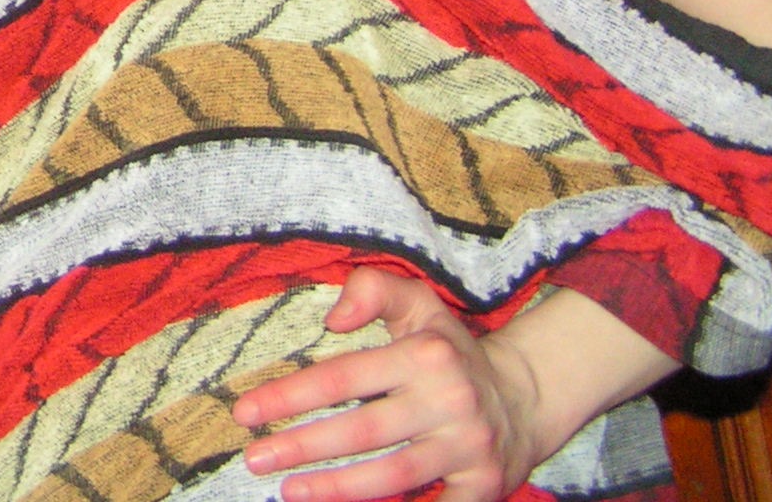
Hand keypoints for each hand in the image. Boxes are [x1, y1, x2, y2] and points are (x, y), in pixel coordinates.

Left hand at [231, 268, 546, 501]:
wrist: (525, 400)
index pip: (344, 377)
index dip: (291, 395)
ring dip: (336, 488)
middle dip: (302, 446)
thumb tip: (332, 320)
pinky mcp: (484, 486)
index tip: (246, 411)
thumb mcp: (419, 305)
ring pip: (392, 475)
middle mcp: (449, 401)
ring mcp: (468, 448)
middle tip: (255, 458)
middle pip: (362, 430)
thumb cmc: (450, 352)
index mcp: (426, 355)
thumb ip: (372, 290)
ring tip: (288, 490)